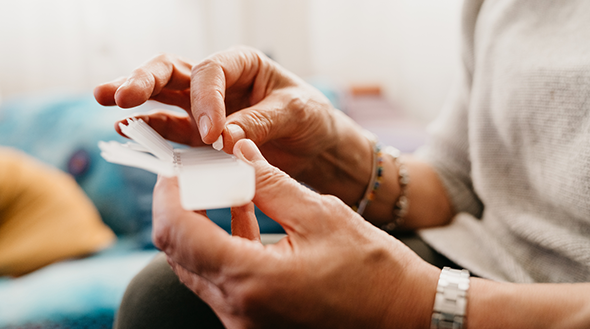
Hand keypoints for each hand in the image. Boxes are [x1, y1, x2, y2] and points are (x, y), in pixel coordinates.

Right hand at [94, 47, 351, 179]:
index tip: (213, 134)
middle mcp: (218, 82)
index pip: (210, 72)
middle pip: (172, 72)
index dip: (205, 100)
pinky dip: (152, 133)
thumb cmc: (310, 119)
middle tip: (121, 95)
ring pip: (163, 97)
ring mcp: (204, 108)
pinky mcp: (201, 136)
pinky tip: (128, 132)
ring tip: (108, 105)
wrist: (316, 147)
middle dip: (144, 80)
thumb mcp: (296, 113)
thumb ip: (260, 122)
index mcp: (242, 64)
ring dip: (135, 102)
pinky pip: (172, 131)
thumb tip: (223, 139)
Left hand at [152, 139, 439, 327]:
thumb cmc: (373, 271)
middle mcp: (237, 309)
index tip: (177, 165)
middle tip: (196, 170)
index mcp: (251, 280)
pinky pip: (221, 279)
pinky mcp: (254, 320)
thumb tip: (239, 151)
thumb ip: (270, 182)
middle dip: (180, 204)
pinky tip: (242, 212)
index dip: (169, 192)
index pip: (178, 232)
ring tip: (221, 184)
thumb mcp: (321, 215)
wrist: (404, 316)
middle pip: (179, 250)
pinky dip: (223, 243)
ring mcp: (243, 320)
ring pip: (196, 265)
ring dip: (200, 223)